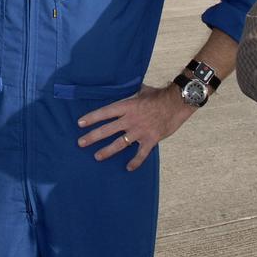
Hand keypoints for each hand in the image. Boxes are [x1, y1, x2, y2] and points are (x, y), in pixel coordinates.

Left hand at [76, 84, 194, 171]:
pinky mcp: (150, 140)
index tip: (80, 123)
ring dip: (107, 151)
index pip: (105, 113)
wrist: (177, 103)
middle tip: (81, 142)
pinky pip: (140, 154)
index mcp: (127, 106)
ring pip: (119, 144)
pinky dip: (135, 162)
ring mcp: (139, 131)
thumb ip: (133, 92)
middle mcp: (130, 120)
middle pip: (107, 130)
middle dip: (92, 137)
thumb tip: (130, 88)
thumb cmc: (160, 95)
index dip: (92, 118)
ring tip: (97, 156)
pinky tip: (129, 168)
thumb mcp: (143, 90)